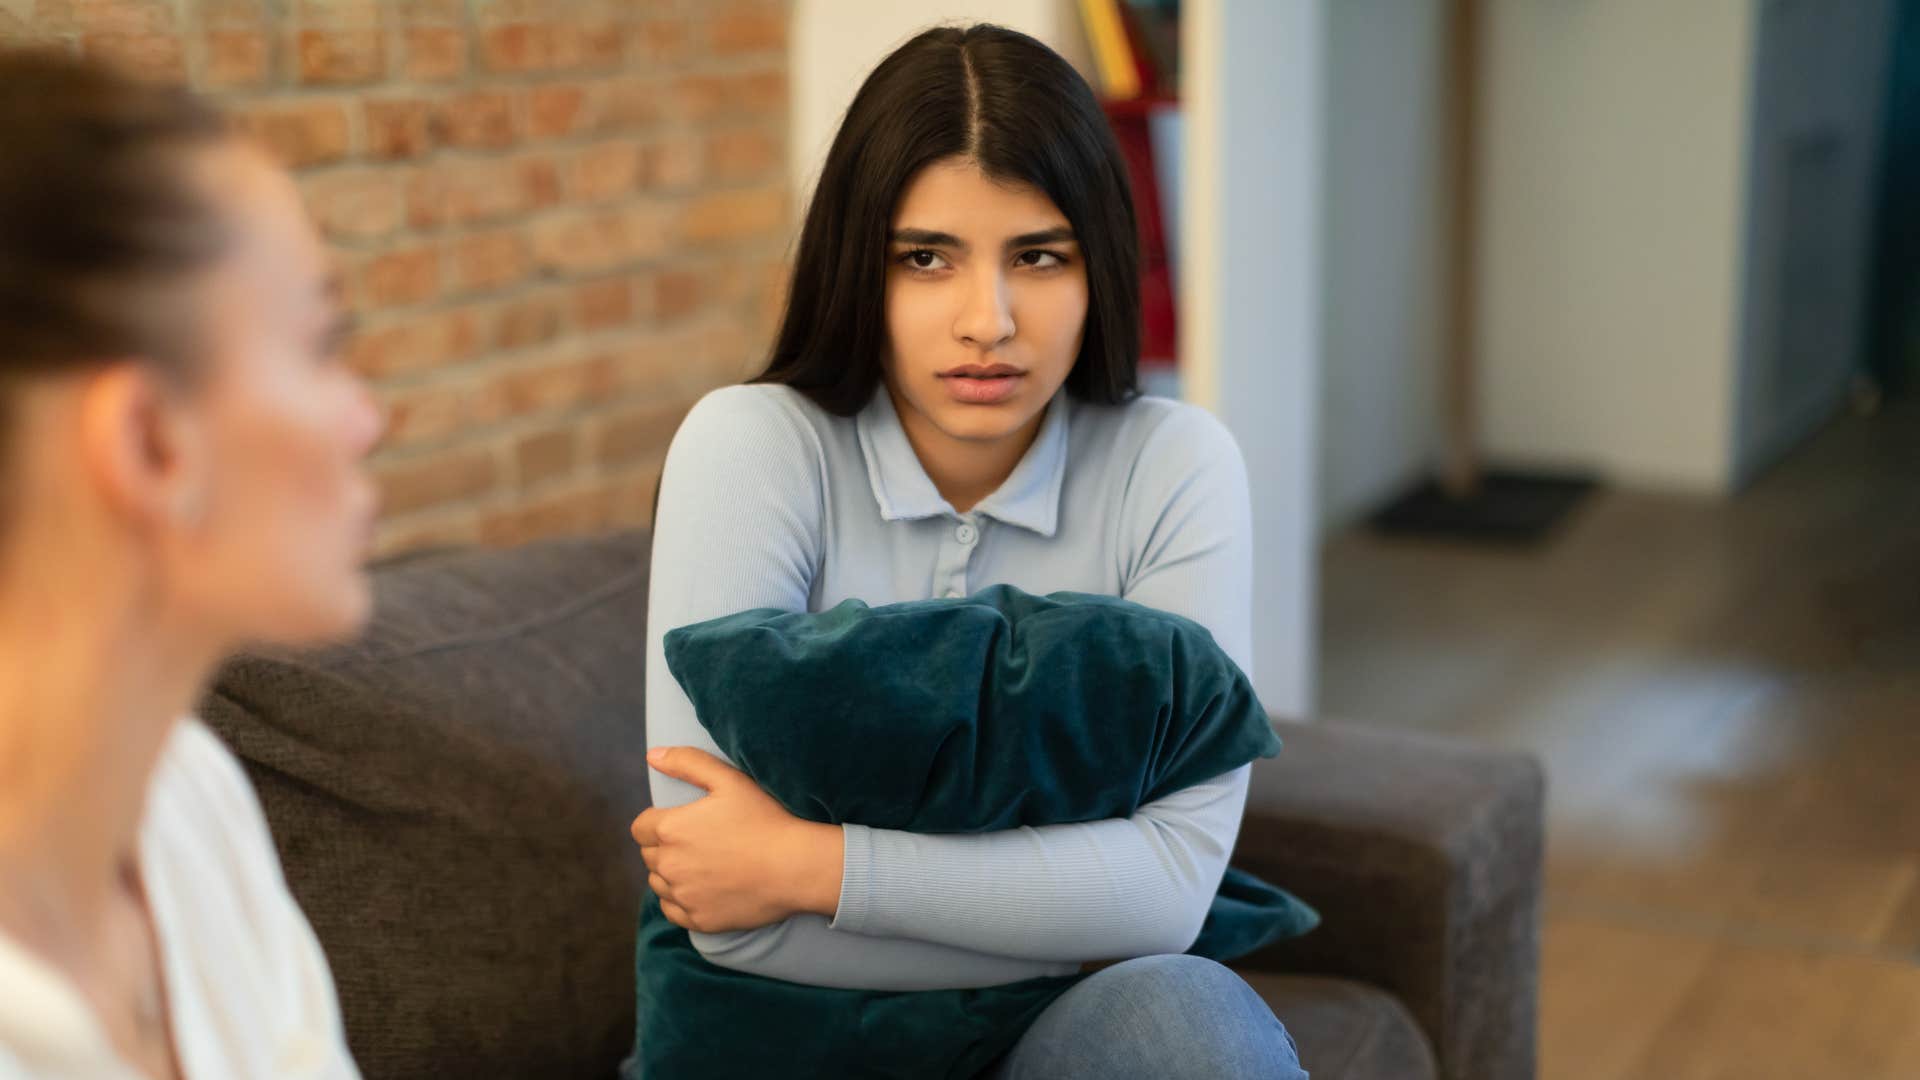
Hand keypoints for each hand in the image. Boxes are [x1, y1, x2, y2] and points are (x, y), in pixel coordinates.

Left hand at [630, 746, 844, 933]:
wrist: (795, 867)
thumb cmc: (764, 819)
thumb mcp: (728, 780)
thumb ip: (687, 762)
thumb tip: (652, 756)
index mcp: (671, 829)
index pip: (640, 827)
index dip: (657, 822)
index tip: (680, 822)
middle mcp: (669, 865)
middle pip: (649, 855)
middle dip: (665, 846)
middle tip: (698, 841)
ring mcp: (683, 895)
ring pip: (658, 883)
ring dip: (671, 873)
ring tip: (702, 864)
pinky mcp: (698, 919)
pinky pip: (673, 910)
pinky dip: (681, 900)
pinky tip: (703, 889)